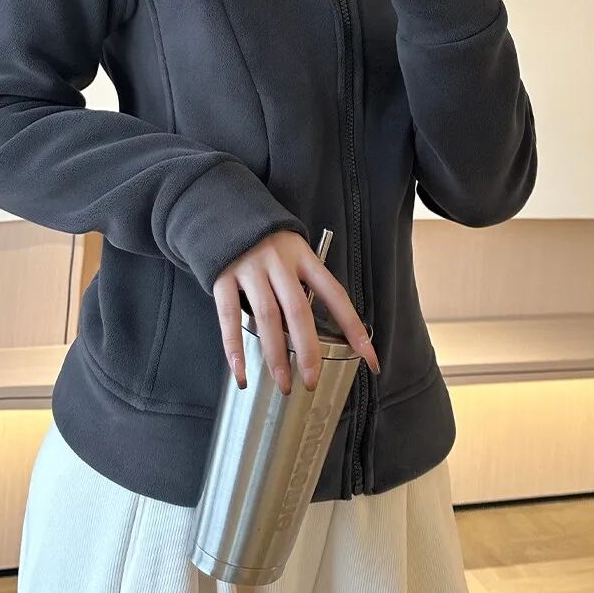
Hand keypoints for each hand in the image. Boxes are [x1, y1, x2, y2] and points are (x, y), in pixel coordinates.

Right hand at [213, 229, 379, 394]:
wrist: (222, 208)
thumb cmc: (265, 239)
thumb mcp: (292, 250)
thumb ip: (302, 283)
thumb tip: (316, 329)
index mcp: (303, 256)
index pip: (335, 295)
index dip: (354, 327)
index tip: (370, 359)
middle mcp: (278, 262)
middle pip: (299, 310)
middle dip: (308, 350)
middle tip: (311, 381)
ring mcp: (249, 269)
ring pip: (267, 317)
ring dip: (275, 355)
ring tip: (283, 384)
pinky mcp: (222, 276)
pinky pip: (228, 317)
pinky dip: (234, 348)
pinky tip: (241, 372)